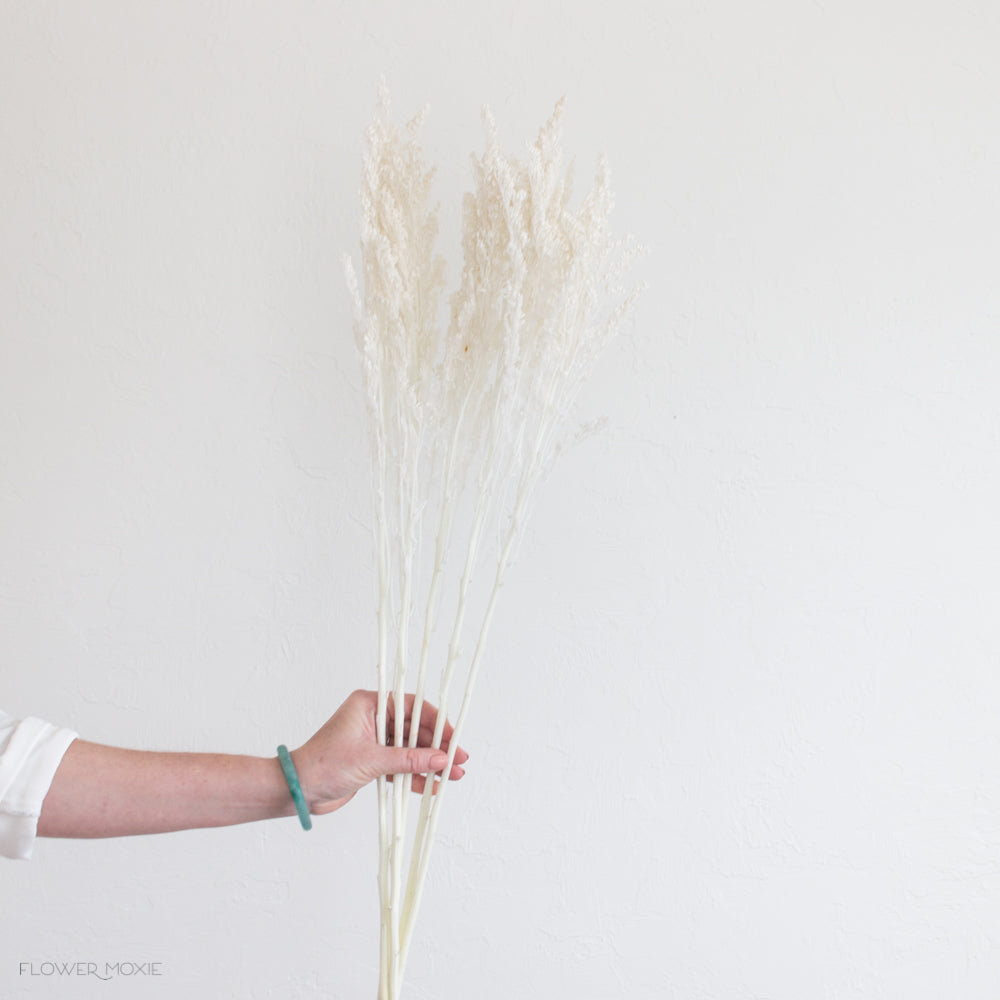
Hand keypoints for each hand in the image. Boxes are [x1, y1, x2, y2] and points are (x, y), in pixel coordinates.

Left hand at [291, 690, 467, 815]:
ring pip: (410, 750)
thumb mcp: (371, 760)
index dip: (437, 722)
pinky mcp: (373, 762)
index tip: (454, 737)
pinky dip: (414, 776)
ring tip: (452, 777)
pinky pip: (400, 766)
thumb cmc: (323, 765)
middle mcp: (373, 719)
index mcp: (369, 704)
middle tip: (458, 760)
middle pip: (415, 730)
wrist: (299, 790)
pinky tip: (432, 786)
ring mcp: (373, 741)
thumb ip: (408, 760)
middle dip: (437, 747)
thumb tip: (440, 760)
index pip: (412, 708)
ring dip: (429, 764)